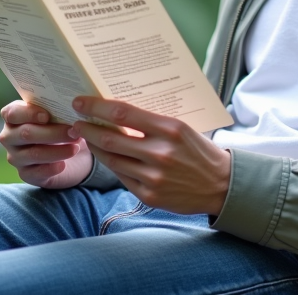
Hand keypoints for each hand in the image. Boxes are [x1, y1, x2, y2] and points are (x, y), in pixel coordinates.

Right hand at [0, 100, 92, 188]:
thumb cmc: (59, 125)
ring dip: (57, 151)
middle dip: (52, 132)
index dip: (28, 113)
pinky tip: (63, 165)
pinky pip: (36, 173)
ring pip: (33, 154)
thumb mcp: (56, 114)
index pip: (12, 113)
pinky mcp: (25, 174)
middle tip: (74, 130)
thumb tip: (73, 105)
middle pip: (26, 134)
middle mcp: (9, 136)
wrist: (68, 152)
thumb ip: (56, 108)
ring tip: (76, 147)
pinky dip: (51, 168)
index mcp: (13, 116)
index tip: (47, 115)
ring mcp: (16, 156)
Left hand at [69, 96, 231, 215]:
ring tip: (87, 138)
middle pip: (110, 138)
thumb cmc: (198, 150)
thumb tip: (115, 111)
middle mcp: (160, 152)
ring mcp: (154, 177)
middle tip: (76, 122)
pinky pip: (122, 177)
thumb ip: (151, 122)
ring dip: (95, 148)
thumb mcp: (180, 128)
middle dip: (87, 129)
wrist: (221, 184)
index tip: (80, 102)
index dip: (96, 107)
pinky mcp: (150, 195)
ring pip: (112, 159)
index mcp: (170, 129)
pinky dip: (111, 165)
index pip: (122, 113)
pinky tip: (107, 157)